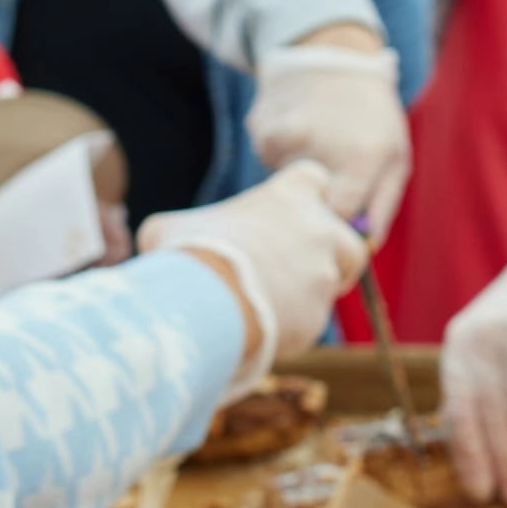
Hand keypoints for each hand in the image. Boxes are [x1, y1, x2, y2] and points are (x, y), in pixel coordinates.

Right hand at [138, 162, 368, 385]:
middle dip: (328, 254)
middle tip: (294, 270)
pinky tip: (261, 329)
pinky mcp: (319, 316)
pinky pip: (311, 320)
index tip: (288, 213)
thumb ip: (177, 230)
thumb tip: (160, 242)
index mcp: (289, 196)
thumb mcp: (167, 230)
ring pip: (333, 282)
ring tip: (273, 303)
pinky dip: (291, 325)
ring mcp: (324, 275)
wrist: (208, 305)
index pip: (314, 179)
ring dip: (310, 291)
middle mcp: (320, 230)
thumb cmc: (188, 254)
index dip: (304, 196)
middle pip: (346, 238)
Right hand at [250, 34, 412, 227]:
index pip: (336, 220)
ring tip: (318, 145)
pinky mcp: (260, 128)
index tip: (337, 220)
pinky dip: (281, 156)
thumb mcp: (394, 157)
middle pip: (306, 206)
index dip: (335, 225)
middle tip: (330, 176)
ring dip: (298, 176)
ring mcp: (284, 136)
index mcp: (359, 159)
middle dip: (317, 202)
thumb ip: (382, 206)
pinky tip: (298, 132)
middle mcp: (318, 148)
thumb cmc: (372, 114)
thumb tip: (364, 249)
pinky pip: (268, 162)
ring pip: (283, 185)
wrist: (333, 54)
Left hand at [441, 256, 506, 502]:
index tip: (480, 493)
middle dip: (505, 460)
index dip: (470, 456)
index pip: (459, 412)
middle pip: (494, 414)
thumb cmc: (504, 343)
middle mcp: (484, 342)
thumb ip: (470, 402)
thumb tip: (472, 466)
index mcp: (457, 352)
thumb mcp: (476, 360)